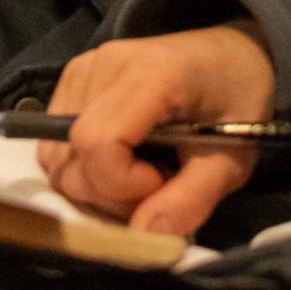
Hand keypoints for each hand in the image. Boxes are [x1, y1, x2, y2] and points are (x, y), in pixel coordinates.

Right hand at [35, 25, 277, 236]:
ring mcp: (81, 70)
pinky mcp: (70, 80)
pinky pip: (56, 143)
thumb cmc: (235, 100)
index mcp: (149, 75)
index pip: (98, 143)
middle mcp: (102, 65)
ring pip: (55, 156)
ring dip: (93, 184)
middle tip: (158, 184)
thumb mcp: (232, 158)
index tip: (164, 182)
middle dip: (109, 193)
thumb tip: (144, 236)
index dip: (123, 184)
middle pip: (70, 157)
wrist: (228, 53)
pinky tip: (122, 159)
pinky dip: (83, 167)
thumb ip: (191, 198)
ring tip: (140, 172)